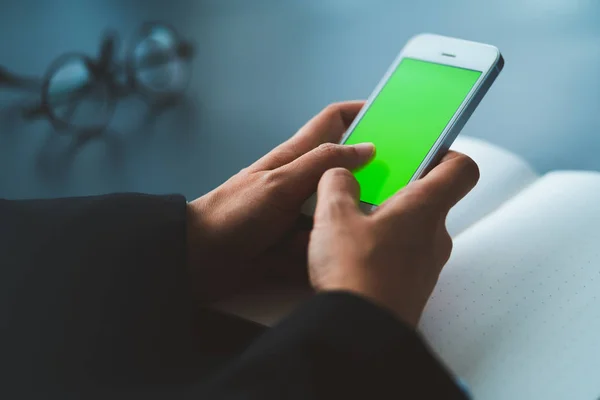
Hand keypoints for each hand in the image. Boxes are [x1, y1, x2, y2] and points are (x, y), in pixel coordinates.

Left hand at [187, 102, 374, 301]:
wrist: (198, 258)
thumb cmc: (234, 213)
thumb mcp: (280, 183)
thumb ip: (320, 163)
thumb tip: (367, 148)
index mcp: (296, 156)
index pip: (333, 121)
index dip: (361, 111)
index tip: (394, 113)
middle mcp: (302, 181)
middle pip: (344, 167)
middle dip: (371, 171)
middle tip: (407, 180)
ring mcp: (300, 214)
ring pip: (339, 206)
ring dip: (357, 212)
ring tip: (390, 220)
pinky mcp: (297, 243)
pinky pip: (327, 238)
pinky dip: (339, 241)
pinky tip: (359, 249)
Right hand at [308, 152, 478, 326]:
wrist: (361, 333)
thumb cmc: (355, 272)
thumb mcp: (334, 216)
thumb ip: (337, 185)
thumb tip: (341, 176)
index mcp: (424, 208)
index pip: (461, 169)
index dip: (446, 154)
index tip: (421, 151)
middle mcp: (435, 236)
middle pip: (431, 198)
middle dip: (399, 189)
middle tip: (367, 187)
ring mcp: (427, 265)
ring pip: (414, 229)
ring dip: (387, 220)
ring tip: (350, 224)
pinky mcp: (413, 288)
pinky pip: (404, 256)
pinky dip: (384, 248)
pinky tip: (352, 255)